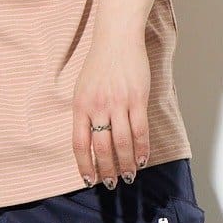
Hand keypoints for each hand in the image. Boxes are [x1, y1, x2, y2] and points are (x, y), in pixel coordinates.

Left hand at [72, 28, 150, 186]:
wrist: (117, 38)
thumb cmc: (99, 63)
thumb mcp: (83, 88)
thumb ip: (85, 112)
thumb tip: (89, 139)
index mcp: (81, 106)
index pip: (80, 143)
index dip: (85, 165)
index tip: (89, 180)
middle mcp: (98, 107)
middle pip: (102, 147)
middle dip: (107, 170)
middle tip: (112, 184)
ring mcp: (118, 103)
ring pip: (122, 143)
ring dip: (126, 163)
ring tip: (129, 176)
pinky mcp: (137, 99)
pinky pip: (140, 130)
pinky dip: (142, 148)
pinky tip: (142, 159)